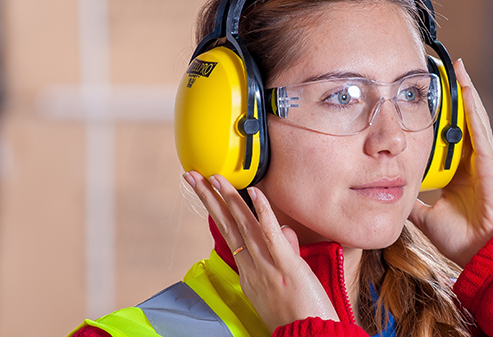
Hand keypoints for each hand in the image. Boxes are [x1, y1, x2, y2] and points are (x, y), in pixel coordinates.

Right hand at [183, 171, 338, 332]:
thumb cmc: (299, 315)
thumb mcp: (284, 282)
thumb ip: (284, 252)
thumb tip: (285, 231)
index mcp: (249, 273)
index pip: (230, 234)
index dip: (217, 210)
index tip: (206, 191)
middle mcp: (252, 268)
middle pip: (228, 226)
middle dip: (209, 199)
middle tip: (193, 176)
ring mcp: (267, 267)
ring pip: (244, 227)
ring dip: (228, 198)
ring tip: (214, 177)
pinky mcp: (287, 267)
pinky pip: (272, 236)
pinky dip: (263, 212)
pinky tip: (254, 192)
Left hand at [409, 59, 492, 267]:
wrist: (484, 253)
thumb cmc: (462, 240)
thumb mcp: (426, 216)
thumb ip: (412, 202)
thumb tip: (390, 193)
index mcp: (457, 175)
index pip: (445, 140)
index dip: (438, 120)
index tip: (426, 101)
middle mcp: (470, 163)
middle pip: (459, 123)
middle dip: (452, 98)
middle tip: (440, 73)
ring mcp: (481, 160)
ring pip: (471, 120)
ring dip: (464, 93)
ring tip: (457, 69)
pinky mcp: (488, 161)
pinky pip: (479, 129)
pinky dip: (472, 108)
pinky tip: (466, 89)